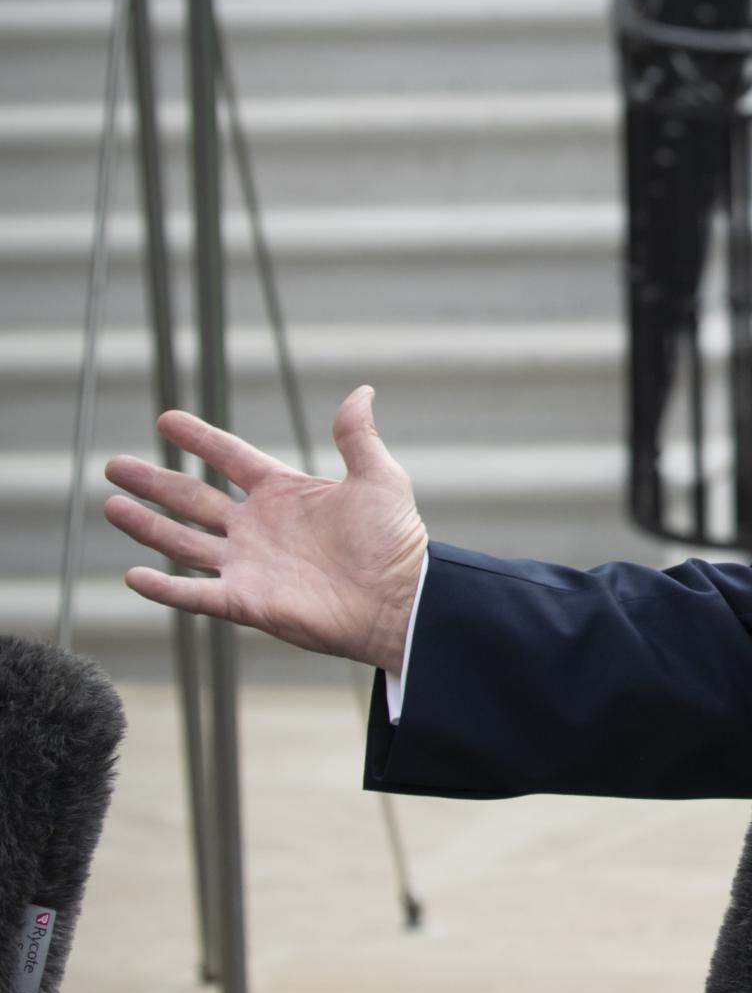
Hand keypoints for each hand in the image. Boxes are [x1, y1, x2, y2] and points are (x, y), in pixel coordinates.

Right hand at [105, 387, 430, 671]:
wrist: (399, 599)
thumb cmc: (395, 541)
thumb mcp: (378, 478)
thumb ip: (357, 437)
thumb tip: (363, 391)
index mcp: (284, 493)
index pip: (231, 457)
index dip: (200, 439)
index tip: (166, 419)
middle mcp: (258, 527)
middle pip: (193, 498)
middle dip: (153, 481)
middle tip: (114, 464)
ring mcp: (247, 564)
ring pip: (182, 541)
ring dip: (145, 526)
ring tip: (110, 505)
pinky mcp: (245, 601)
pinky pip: (194, 594)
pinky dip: (163, 587)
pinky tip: (133, 574)